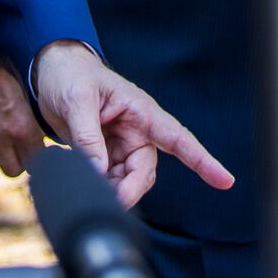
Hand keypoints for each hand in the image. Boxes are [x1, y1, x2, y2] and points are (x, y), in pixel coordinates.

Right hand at [0, 62, 43, 177]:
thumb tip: (58, 135)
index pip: (37, 163)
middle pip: (15, 169)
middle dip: (25, 162)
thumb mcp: (36, 92)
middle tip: (35, 149)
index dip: (46, 160)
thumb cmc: (14, 66)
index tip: (52, 153)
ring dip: (8, 151)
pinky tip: (2, 122)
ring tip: (18, 136)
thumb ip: (43, 118)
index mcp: (21, 128)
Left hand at [30, 41, 234, 207]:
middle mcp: (137, 130)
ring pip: (128, 180)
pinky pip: (110, 179)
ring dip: (111, 190)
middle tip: (110, 203)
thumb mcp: (77, 100)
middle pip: (145, 171)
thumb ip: (87, 137)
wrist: (51, 74)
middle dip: (129, 190)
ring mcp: (123, 145)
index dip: (202, 160)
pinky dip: (99, 185)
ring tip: (84, 183)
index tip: (225, 180)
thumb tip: (98, 172)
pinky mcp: (107, 155)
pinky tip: (81, 179)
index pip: (178, 137)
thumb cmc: (71, 76)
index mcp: (141, 110)